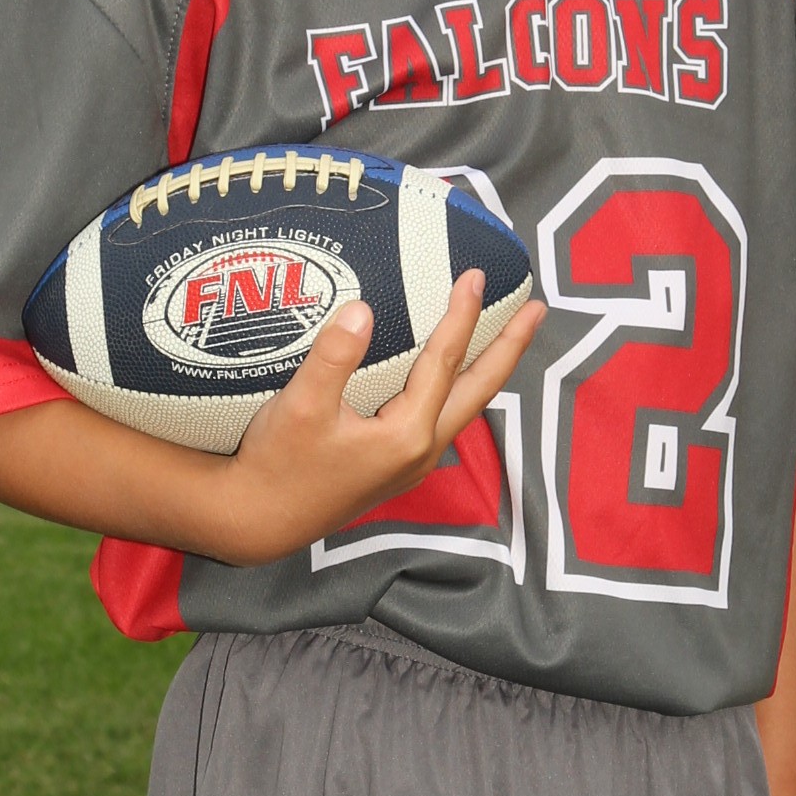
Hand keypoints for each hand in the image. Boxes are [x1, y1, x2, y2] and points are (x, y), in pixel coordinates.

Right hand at [207, 269, 543, 567]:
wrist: (258, 521)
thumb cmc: (276, 463)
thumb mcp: (300, 406)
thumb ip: (334, 356)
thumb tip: (363, 308)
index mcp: (406, 433)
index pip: (444, 362)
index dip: (462, 315)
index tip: (476, 275)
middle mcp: (420, 450)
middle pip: (479, 389)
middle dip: (509, 347)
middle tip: (537, 308)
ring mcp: (411, 462)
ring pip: (464, 405)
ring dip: (487, 367)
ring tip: (506, 335)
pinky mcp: (395, 467)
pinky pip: (442, 416)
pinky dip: (458, 386)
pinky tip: (452, 373)